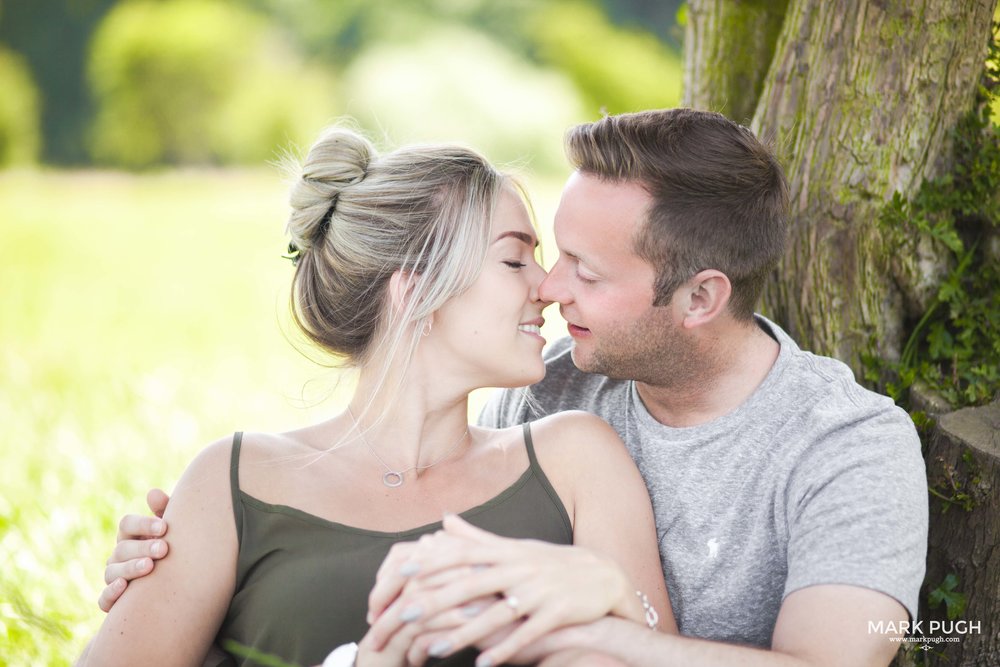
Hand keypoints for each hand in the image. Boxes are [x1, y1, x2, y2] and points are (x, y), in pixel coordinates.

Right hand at [97, 488, 170, 611]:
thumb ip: (164, 511)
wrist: (179, 585)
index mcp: (131, 535)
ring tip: (149, 566)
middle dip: (142, 547)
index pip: (127, 524)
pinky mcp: (113, 601)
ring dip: (130, 568)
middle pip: (122, 547)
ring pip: (112, 572)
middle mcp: (119, 555)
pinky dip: (111, 593)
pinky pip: (104, 599)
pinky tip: (124, 587)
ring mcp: (114, 577)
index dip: (143, 524)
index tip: (165, 527)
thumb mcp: (173, 530)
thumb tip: (153, 493)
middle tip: (164, 549)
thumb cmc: (176, 548)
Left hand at [367, 515, 632, 666]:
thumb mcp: (514, 547)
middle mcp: (519, 568)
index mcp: (506, 552)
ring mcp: (539, 591)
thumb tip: (444, 520)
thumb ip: (477, 537)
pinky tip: (482, 665)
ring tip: (435, 651)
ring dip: (464, 634)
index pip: (462, 553)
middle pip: (471, 584)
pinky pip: (527, 634)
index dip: (431, 562)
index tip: (400, 572)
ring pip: (496, 613)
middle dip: (435, 600)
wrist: (602, 576)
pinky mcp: (557, 612)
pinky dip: (505, 649)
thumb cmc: (549, 563)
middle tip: (403, 616)